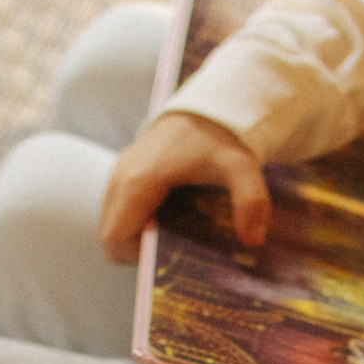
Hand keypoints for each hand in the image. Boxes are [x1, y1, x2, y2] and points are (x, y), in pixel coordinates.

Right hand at [100, 112, 270, 263]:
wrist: (205, 106)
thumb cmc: (219, 138)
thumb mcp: (241, 167)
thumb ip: (251, 202)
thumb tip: (253, 241)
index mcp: (138, 181)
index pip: (116, 239)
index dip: (139, 257)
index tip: (171, 253)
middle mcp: (120, 178)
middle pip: (110, 237)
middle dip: (139, 251)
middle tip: (174, 247)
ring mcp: (117, 174)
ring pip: (111, 225)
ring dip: (137, 237)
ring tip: (173, 233)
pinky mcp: (122, 173)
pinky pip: (117, 211)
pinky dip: (136, 223)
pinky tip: (168, 218)